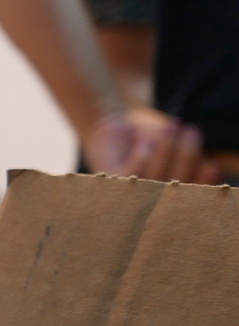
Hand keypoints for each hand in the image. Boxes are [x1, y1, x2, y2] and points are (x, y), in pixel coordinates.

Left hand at [83, 108, 221, 183]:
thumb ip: (186, 160)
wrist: (117, 126)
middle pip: (173, 186)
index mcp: (170, 195)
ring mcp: (130, 191)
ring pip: (153, 178)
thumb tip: (206, 168)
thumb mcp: (172, 146)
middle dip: (185, 157)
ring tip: (172, 126)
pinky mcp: (112, 180)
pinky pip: (132, 173)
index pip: (189, 195)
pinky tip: (147, 141)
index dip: (201, 184)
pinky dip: (142, 155)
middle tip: (191, 130)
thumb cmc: (149, 137)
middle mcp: (150, 199)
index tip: (212, 166)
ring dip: (166, 150)